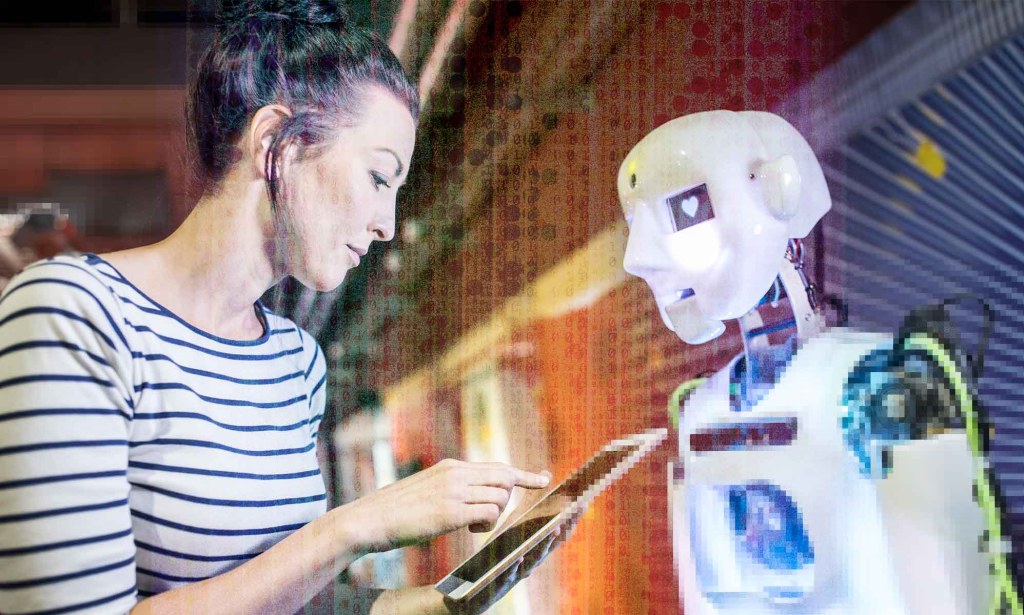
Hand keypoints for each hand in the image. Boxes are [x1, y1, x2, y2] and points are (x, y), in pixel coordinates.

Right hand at [342, 459, 549, 552]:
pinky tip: (470, 529)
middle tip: (490, 516)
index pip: (496, 466)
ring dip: (494, 515)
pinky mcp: (451, 511)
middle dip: (508, 497)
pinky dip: (487, 524)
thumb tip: (475, 500)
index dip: (522, 474)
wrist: (370, 519)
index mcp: (451, 466)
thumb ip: (453, 488)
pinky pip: (489, 513)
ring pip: (500, 496)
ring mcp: (454, 491)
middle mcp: (456, 473)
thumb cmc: (397, 510)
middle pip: (505, 478)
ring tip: (471, 524)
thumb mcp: (428, 490)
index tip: (542, 477)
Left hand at [442, 510, 581, 614]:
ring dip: (545, 546)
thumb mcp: (514, 526)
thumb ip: (530, 504)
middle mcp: (531, 560)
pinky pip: (510, 575)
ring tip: (553, 531)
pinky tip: (520, 555)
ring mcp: (518, 573)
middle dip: (564, 529)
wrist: (473, 587)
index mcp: (534, 545)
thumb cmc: (498, 554)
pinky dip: (516, 566)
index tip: (582, 502)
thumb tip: (545, 474)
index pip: (557, 531)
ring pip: (535, 560)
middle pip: (551, 545)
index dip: (570, 518)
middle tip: (573, 513)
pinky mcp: (501, 585)